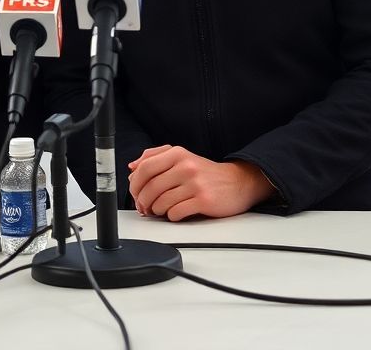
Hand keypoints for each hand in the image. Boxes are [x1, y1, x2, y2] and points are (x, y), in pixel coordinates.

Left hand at [128, 145, 273, 220]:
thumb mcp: (181, 157)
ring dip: (157, 210)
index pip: (145, 167)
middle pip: (151, 187)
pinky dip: (171, 216)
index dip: (135, 183)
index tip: (135, 192)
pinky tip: (176, 213)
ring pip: (161, 202)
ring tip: (160, 210)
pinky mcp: (204, 201)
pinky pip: (176, 213)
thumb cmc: (204, 173)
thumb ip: (155, 158)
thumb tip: (132, 167)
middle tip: (144, 207)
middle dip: (143, 201)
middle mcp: (186, 166)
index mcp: (177, 154)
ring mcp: (195, 183)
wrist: (237, 182)